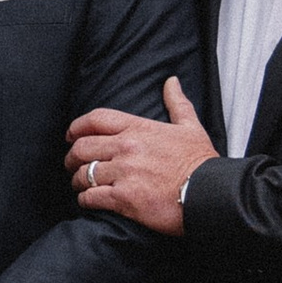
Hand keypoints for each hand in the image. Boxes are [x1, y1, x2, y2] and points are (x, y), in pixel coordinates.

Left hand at [65, 77, 217, 234]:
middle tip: (72, 165)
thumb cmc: (201, 162)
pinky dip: (85, 200)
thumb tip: (172, 81)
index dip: (77, 127)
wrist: (211, 194)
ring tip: (81, 186)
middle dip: (72, 157)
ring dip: (78, 181)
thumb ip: (177, 104)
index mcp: (139, 129)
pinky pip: (91, 197)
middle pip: (82, 147)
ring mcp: (124, 173)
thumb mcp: (190, 127)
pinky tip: (89, 201)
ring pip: (84, 174)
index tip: (70, 136)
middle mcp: (127, 148)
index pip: (96, 119)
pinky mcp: (124, 199)